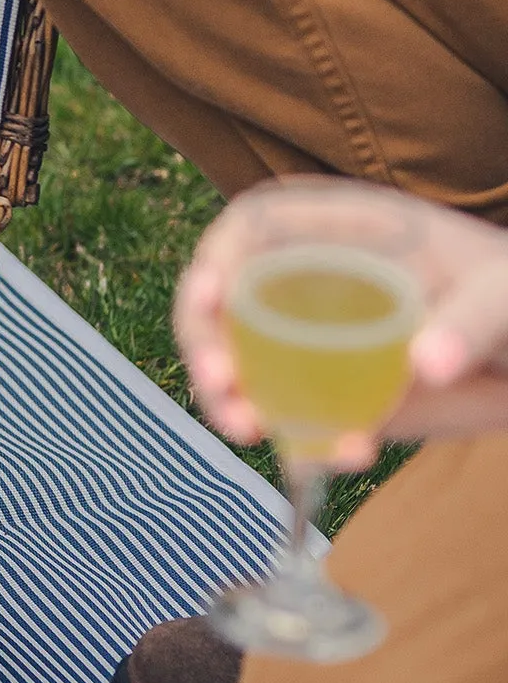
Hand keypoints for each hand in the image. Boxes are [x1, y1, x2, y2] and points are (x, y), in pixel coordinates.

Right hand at [174, 178, 507, 466]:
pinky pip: (292, 416)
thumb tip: (428, 365)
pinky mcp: (325, 391)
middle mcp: (304, 280)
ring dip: (230, 399)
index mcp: (336, 230)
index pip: (250, 229)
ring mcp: (307, 339)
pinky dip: (304, 442)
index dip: (215, 258)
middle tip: (220, 382)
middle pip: (222, 302)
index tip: (210, 294)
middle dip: (205, 341)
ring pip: (239, 364)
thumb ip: (472, 320)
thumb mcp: (502, 291)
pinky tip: (350, 453)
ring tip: (248, 429)